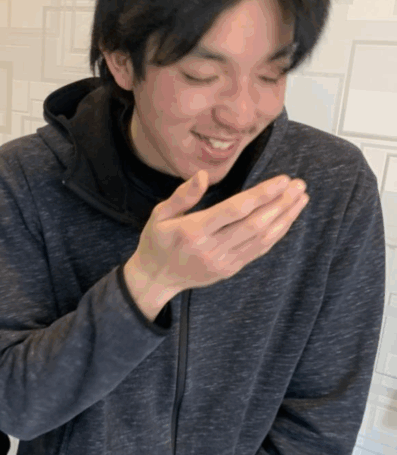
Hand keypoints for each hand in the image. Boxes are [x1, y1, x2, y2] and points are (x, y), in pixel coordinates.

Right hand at [129, 169, 308, 296]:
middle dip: (280, 203)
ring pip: (261, 239)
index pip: (235, 210)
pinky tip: (287, 218)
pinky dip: (276, 234)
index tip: (282, 180)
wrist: (155, 279)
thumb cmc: (157, 242)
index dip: (262, 194)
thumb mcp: (159, 215)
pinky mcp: (229, 270)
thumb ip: (182, 196)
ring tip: (301, 199)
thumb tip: (203, 175)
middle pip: (254, 224)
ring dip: (284, 218)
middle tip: (299, 185)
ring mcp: (222, 262)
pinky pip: (258, 251)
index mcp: (193, 231)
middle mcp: (210, 248)